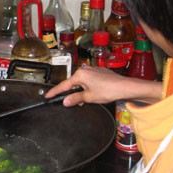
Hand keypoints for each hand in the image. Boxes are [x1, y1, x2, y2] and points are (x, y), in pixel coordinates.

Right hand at [45, 66, 161, 105]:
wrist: (125, 87)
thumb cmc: (107, 91)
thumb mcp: (89, 97)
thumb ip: (75, 99)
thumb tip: (65, 101)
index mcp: (80, 75)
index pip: (64, 85)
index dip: (55, 92)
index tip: (47, 96)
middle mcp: (85, 70)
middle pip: (73, 83)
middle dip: (70, 93)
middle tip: (68, 103)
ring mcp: (93, 70)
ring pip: (81, 82)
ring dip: (80, 91)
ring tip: (84, 101)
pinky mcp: (100, 72)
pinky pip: (89, 81)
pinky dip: (87, 88)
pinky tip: (93, 95)